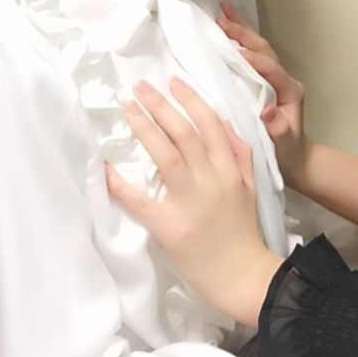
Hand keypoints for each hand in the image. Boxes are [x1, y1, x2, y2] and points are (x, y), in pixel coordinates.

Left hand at [104, 77, 282, 326]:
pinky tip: (106, 166)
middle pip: (183, 133)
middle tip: (140, 87)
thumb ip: (240, 153)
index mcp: (230, 169)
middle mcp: (210, 179)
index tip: (173, 81)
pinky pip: (140, 200)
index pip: (209, 125)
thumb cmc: (244, 230)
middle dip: (160, 106)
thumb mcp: (251, 186)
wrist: (242, 274)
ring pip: (165, 155)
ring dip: (145, 128)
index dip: (191, 100)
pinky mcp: (168, 225)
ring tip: (128, 108)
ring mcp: (188, 202)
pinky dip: (121, 183)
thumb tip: (223, 121)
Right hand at [218, 1, 310, 188]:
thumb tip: (268, 112)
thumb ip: (278, 129)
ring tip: (222, 12)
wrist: (294, 159)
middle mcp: (283, 80)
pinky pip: (251, 56)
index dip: (256, 60)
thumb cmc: (287, 153)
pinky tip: (224, 32)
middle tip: (222, 17)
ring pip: (258, 48)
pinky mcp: (264, 81)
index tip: (237, 52)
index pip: (272, 69)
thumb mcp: (283, 144)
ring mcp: (274, 78)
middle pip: (264, 50)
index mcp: (290, 91)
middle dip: (244, 33)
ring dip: (241, 30)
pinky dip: (238, 41)